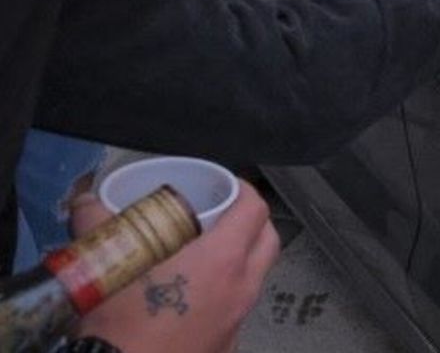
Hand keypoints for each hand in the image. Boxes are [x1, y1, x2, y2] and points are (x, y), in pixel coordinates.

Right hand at [71, 182, 279, 352]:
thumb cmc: (118, 323)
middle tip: (224, 218)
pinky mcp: (227, 348)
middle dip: (253, 224)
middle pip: (268, 243)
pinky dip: (224, 301)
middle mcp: (241, 290)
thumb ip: (99, 223)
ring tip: (206, 260)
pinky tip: (196, 303)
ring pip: (254, 281)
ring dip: (241, 264)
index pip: (255, 210)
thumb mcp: (107, 264)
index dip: (245, 191)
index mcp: (223, 260)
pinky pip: (236, 316)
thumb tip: (86, 201)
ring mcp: (238, 323)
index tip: (229, 187)